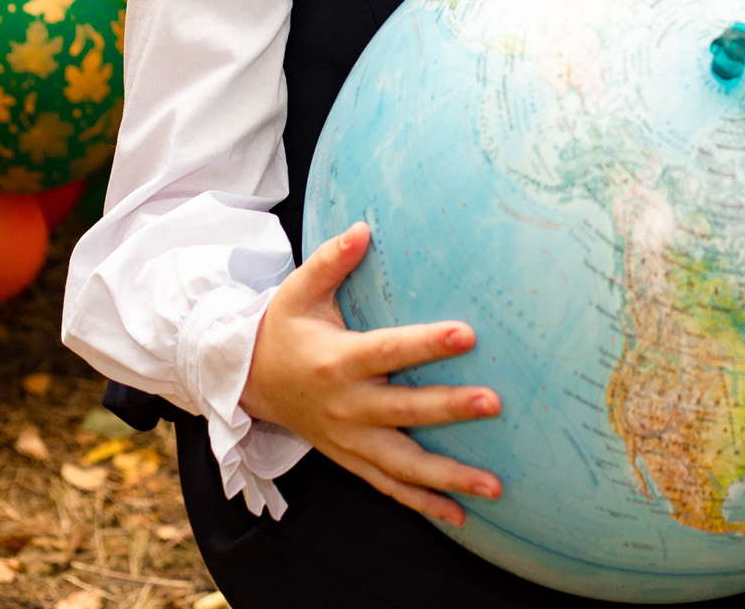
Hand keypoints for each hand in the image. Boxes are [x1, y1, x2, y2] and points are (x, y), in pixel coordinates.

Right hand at [240, 222, 503, 523]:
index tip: (467, 333)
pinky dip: (424, 504)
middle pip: (405, 411)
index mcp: (337, 359)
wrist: (248, 382)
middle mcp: (346, 405)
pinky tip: (461, 516)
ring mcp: (349, 439)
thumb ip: (330, 260)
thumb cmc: (282, 328)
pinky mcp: (351, 459)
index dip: (426, 343)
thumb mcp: (297, 291)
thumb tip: (363, 228)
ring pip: (403, 465)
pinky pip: (390, 487)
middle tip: (495, 403)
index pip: (389, 350)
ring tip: (495, 486)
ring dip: (449, 477)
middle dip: (450, 408)